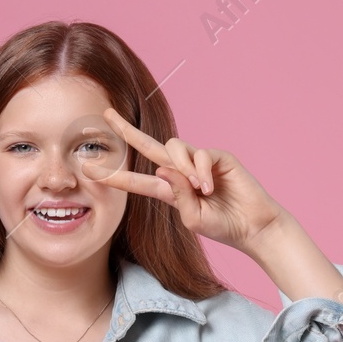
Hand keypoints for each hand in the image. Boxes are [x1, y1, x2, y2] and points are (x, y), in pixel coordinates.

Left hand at [95, 107, 287, 254]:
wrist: (254, 226)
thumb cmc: (224, 226)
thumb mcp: (193, 220)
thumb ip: (177, 197)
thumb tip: (163, 169)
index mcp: (170, 191)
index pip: (137, 180)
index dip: (114, 176)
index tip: (89, 170)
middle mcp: (180, 172)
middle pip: (148, 145)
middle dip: (127, 131)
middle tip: (106, 115)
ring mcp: (198, 162)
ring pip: (173, 147)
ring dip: (181, 167)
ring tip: (200, 189)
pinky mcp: (216, 156)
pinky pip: (199, 154)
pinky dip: (201, 171)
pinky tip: (210, 188)